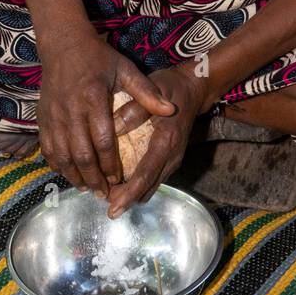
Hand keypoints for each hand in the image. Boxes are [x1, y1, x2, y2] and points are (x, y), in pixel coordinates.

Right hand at [36, 32, 175, 196]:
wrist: (63, 44)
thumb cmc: (98, 57)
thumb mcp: (125, 69)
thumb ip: (147, 92)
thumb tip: (171, 110)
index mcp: (93, 99)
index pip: (103, 141)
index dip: (111, 165)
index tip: (119, 179)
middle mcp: (70, 111)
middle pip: (81, 155)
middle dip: (93, 179)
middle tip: (105, 194)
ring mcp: (53, 116)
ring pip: (62, 156)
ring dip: (74, 177)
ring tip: (88, 189)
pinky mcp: (42, 118)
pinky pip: (47, 149)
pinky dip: (57, 166)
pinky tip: (69, 175)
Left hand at [106, 64, 208, 218]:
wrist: (194, 88)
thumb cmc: (170, 86)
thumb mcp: (152, 89)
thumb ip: (134, 110)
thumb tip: (113, 129)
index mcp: (167, 140)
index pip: (146, 174)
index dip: (128, 193)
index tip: (112, 209)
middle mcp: (173, 155)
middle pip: (148, 187)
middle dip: (126, 199)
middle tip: (101, 202)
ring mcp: (173, 159)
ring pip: (151, 186)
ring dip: (131, 194)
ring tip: (107, 194)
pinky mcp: (171, 159)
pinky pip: (154, 179)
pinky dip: (138, 185)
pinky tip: (120, 183)